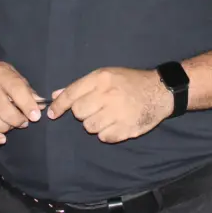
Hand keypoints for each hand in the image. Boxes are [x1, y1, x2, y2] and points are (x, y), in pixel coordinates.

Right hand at [0, 60, 44, 145]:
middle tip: (24, 122)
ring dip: (4, 128)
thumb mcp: (13, 75)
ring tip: (11, 126)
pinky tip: (1, 139)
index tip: (36, 116)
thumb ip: (26, 90)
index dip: (27, 104)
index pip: (15, 88)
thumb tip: (41, 106)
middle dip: (16, 119)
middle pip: (1, 107)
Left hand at [47, 67, 172, 142]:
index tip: (52, 114)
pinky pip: (104, 137)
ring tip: (107, 115)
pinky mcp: (126, 129)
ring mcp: (118, 113)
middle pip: (79, 113)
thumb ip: (80, 86)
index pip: (72, 94)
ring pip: (89, 127)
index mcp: (102, 79)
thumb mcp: (106, 75)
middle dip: (83, 112)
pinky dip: (107, 133)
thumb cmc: (130, 81)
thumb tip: (55, 95)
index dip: (59, 106)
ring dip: (95, 123)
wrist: (159, 91)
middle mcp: (108, 95)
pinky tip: (116, 123)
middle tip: (95, 108)